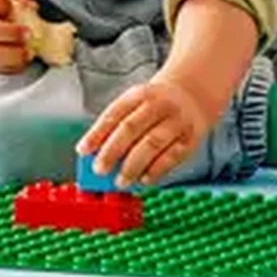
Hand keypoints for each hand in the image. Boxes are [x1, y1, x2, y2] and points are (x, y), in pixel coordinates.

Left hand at [80, 74, 212, 188]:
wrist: (193, 95)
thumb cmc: (156, 105)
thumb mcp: (135, 104)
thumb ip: (116, 125)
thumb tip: (95, 153)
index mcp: (139, 95)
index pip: (113, 114)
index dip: (96, 133)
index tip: (83, 151)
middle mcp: (159, 105)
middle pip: (131, 128)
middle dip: (112, 151)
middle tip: (99, 169)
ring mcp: (176, 122)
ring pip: (152, 144)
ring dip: (133, 166)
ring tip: (121, 181)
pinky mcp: (189, 139)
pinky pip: (171, 157)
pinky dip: (155, 171)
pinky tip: (143, 179)